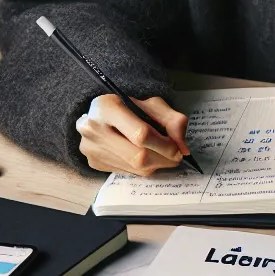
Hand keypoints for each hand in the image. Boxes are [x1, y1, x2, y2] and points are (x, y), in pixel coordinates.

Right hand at [75, 95, 191, 175]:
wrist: (98, 114)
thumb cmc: (127, 106)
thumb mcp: (151, 103)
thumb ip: (172, 120)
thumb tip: (183, 148)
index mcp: (106, 107)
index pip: (141, 134)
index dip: (165, 145)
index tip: (178, 148)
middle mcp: (92, 129)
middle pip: (139, 157)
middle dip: (164, 159)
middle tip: (175, 156)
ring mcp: (91, 149)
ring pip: (135, 168)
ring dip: (156, 165)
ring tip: (162, 155)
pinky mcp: (94, 163)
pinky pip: (128, 172)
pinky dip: (143, 167)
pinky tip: (145, 156)